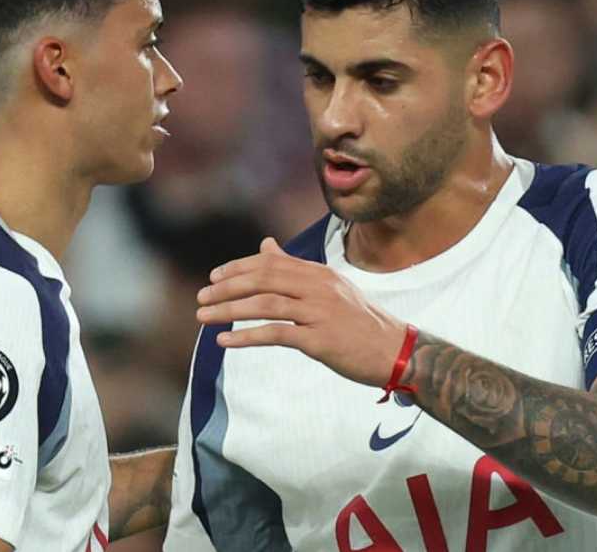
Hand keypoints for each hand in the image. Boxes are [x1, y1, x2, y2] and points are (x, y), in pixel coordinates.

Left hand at [196, 237, 408, 388]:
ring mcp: (320, 312)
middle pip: (263, 279)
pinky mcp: (320, 339)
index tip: (214, 277)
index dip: (238, 268)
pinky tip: (225, 342)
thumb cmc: (358, 322)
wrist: (395, 352)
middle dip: (227, 287)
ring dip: (229, 310)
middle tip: (201, 297)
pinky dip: (247, 337)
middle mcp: (319, 287)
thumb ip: (295, 268)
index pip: (270, 263)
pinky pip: (277, 333)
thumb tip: (266, 244)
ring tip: (203, 318)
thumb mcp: (328, 289)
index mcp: (319, 273)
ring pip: (266, 304)